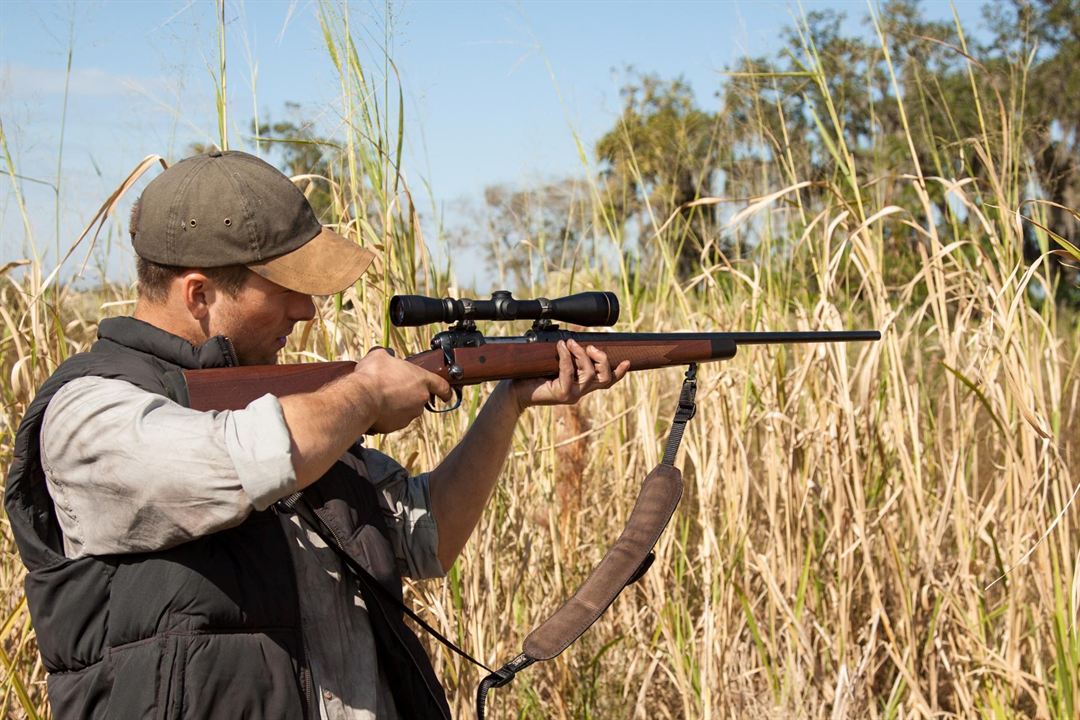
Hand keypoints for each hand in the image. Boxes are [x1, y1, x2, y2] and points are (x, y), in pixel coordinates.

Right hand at [353, 347, 451, 432]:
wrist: (362, 398)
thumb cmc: (373, 375)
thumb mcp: (380, 355)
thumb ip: (388, 355)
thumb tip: (385, 355)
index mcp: (422, 380)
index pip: (442, 386)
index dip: (445, 390)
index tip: (446, 395)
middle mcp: (420, 399)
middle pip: (420, 397)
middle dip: (408, 393)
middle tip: (393, 386)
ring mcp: (409, 414)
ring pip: (406, 409)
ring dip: (397, 404)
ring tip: (381, 396)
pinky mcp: (396, 425)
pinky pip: (393, 419)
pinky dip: (387, 414)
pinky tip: (375, 406)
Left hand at [511, 339, 629, 410]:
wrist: (513, 391)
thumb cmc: (531, 375)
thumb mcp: (552, 361)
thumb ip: (565, 354)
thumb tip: (570, 338)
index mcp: (581, 385)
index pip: (606, 381)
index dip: (619, 373)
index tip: (627, 362)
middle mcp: (580, 391)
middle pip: (604, 378)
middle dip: (601, 358)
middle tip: (588, 346)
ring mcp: (573, 395)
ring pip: (589, 373)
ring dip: (581, 354)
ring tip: (569, 343)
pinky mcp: (562, 394)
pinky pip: (569, 372)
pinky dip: (566, 357)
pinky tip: (560, 347)